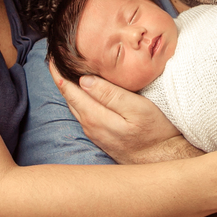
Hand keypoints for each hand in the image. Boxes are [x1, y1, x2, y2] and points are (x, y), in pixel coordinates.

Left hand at [49, 59, 180, 160]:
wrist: (164, 160)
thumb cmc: (156, 132)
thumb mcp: (137, 108)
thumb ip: (111, 95)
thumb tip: (84, 80)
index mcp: (95, 117)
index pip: (70, 90)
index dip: (59, 72)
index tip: (52, 56)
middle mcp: (90, 127)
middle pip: (69, 98)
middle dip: (60, 79)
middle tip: (55, 58)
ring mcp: (95, 134)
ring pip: (75, 107)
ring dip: (68, 89)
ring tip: (65, 72)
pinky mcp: (102, 137)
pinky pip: (83, 114)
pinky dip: (78, 100)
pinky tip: (82, 93)